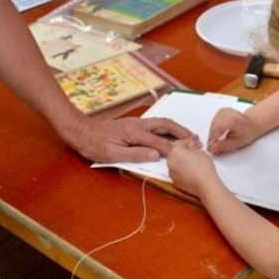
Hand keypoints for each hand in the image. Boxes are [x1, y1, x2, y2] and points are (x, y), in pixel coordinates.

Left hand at [67, 116, 192, 162]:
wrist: (81, 131)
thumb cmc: (94, 145)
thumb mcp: (112, 154)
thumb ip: (135, 154)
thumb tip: (157, 155)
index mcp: (135, 133)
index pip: (160, 143)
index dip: (175, 150)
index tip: (189, 155)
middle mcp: (139, 124)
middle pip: (166, 125)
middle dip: (182, 132)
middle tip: (196, 140)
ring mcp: (137, 123)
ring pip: (162, 122)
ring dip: (176, 128)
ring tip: (189, 135)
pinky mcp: (134, 124)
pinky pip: (156, 124)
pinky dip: (167, 128)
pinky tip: (171, 133)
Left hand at [167, 138, 217, 197]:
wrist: (205, 185)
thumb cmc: (204, 168)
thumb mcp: (200, 151)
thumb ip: (192, 147)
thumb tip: (191, 147)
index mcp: (176, 151)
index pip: (180, 143)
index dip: (188, 142)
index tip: (194, 143)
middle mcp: (170, 161)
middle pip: (175, 152)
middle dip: (183, 151)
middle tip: (194, 151)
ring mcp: (171, 171)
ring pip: (175, 162)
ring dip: (181, 160)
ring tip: (193, 161)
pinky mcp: (174, 180)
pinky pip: (176, 171)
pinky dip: (181, 169)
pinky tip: (190, 170)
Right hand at [207, 108, 259, 154]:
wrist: (252, 123)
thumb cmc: (247, 132)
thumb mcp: (237, 143)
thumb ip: (224, 146)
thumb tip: (212, 148)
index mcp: (234, 119)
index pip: (218, 128)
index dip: (213, 138)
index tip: (211, 147)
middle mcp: (228, 112)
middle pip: (214, 126)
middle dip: (212, 137)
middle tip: (213, 147)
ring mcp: (223, 111)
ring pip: (212, 123)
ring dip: (212, 133)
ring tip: (217, 141)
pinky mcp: (220, 111)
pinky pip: (213, 121)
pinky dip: (213, 129)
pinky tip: (218, 134)